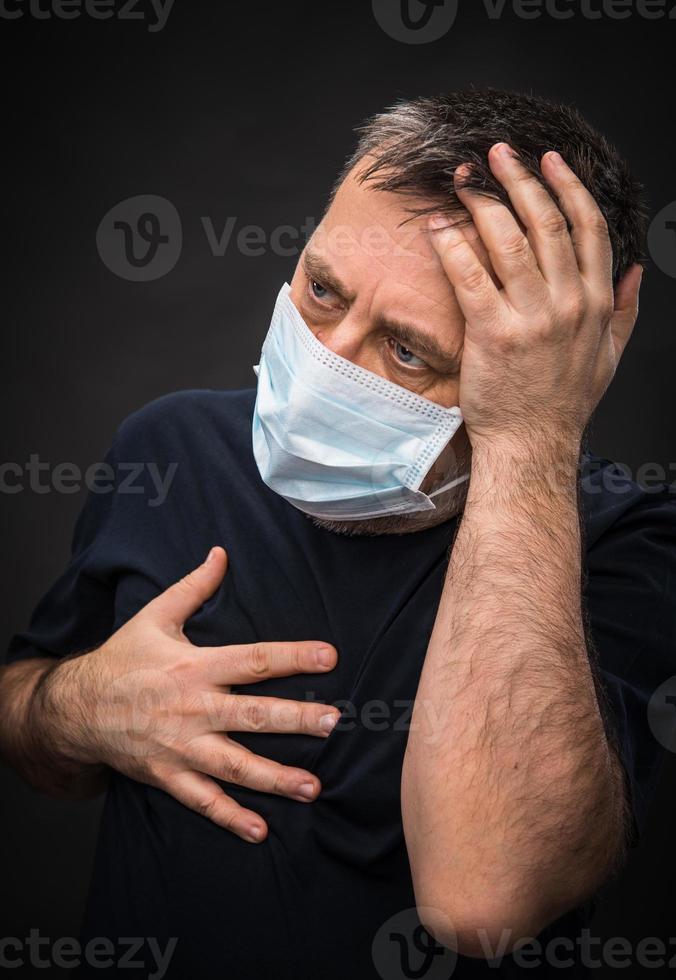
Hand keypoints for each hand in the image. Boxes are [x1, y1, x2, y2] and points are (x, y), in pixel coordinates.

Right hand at [34, 547, 338, 842]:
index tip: (329, 656)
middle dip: (295, 719)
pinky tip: (260, 830)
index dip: (292, 656)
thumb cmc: (121, 658)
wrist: (76, 708)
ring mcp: (181, 747)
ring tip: (313, 787)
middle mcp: (192, 708)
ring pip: (235, 765)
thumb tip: (221, 553)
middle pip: (252, 715)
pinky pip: (203, 801)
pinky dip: (230, 817)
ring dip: (275, 778)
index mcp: (194, 666)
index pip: (252, 660)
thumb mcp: (154, 616)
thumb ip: (193, 587)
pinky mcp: (168, 775)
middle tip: (333, 722)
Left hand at [429, 143, 641, 451]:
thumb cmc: (565, 403)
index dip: (567, 187)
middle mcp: (568, 303)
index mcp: (597, 302)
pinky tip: (438, 226)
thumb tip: (634, 272)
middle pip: (546, 223)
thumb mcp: (610, 355)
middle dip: (521, 180)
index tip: (549, 161)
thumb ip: (625, 310)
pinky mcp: (493, 333)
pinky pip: (471, 276)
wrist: (532, 444)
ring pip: (509, 241)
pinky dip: (452, 246)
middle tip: (498, 154)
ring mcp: (531, 317)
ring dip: (484, 201)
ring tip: (465, 179)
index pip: (588, 228)